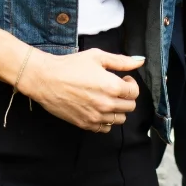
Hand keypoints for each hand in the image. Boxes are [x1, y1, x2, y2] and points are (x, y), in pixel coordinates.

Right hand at [21, 49, 143, 132]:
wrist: (46, 79)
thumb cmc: (71, 66)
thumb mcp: (98, 57)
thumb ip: (121, 61)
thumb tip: (140, 61)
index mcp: (112, 87)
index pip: (135, 93)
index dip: (131, 84)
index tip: (123, 79)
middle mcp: (106, 104)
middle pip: (129, 107)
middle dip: (126, 96)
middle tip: (115, 88)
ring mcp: (95, 117)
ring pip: (119, 120)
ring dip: (117, 109)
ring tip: (107, 98)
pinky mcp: (85, 124)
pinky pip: (105, 129)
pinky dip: (106, 120)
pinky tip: (98, 109)